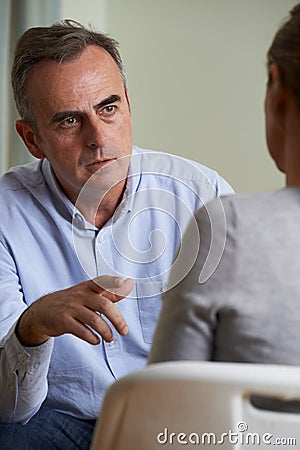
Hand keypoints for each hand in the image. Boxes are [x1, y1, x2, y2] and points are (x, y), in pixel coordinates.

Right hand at [16, 276, 133, 345]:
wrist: (42, 311)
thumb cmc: (71, 302)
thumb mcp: (86, 294)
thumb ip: (106, 293)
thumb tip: (126, 287)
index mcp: (88, 287)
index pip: (102, 282)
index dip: (114, 283)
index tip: (126, 283)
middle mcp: (80, 295)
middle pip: (104, 305)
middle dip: (117, 320)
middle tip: (124, 331)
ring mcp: (71, 308)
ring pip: (94, 320)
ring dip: (106, 332)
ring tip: (110, 338)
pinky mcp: (63, 321)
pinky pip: (82, 331)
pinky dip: (92, 338)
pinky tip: (96, 340)